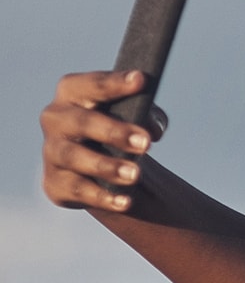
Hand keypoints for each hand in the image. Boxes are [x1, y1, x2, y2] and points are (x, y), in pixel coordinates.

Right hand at [40, 70, 165, 212]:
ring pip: (75, 157)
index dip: (115, 83)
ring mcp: (52, 152)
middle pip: (82, 122)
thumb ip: (148, 116)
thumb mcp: (133, 116)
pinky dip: (103, 197)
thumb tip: (153, 128)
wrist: (98, 166)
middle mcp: (56, 119)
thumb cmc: (117, 127)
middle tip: (145, 143)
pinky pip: (78, 190)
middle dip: (114, 131)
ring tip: (135, 174)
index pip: (92, 85)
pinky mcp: (55, 183)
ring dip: (106, 166)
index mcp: (73, 93)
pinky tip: (125, 201)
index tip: (141, 81)